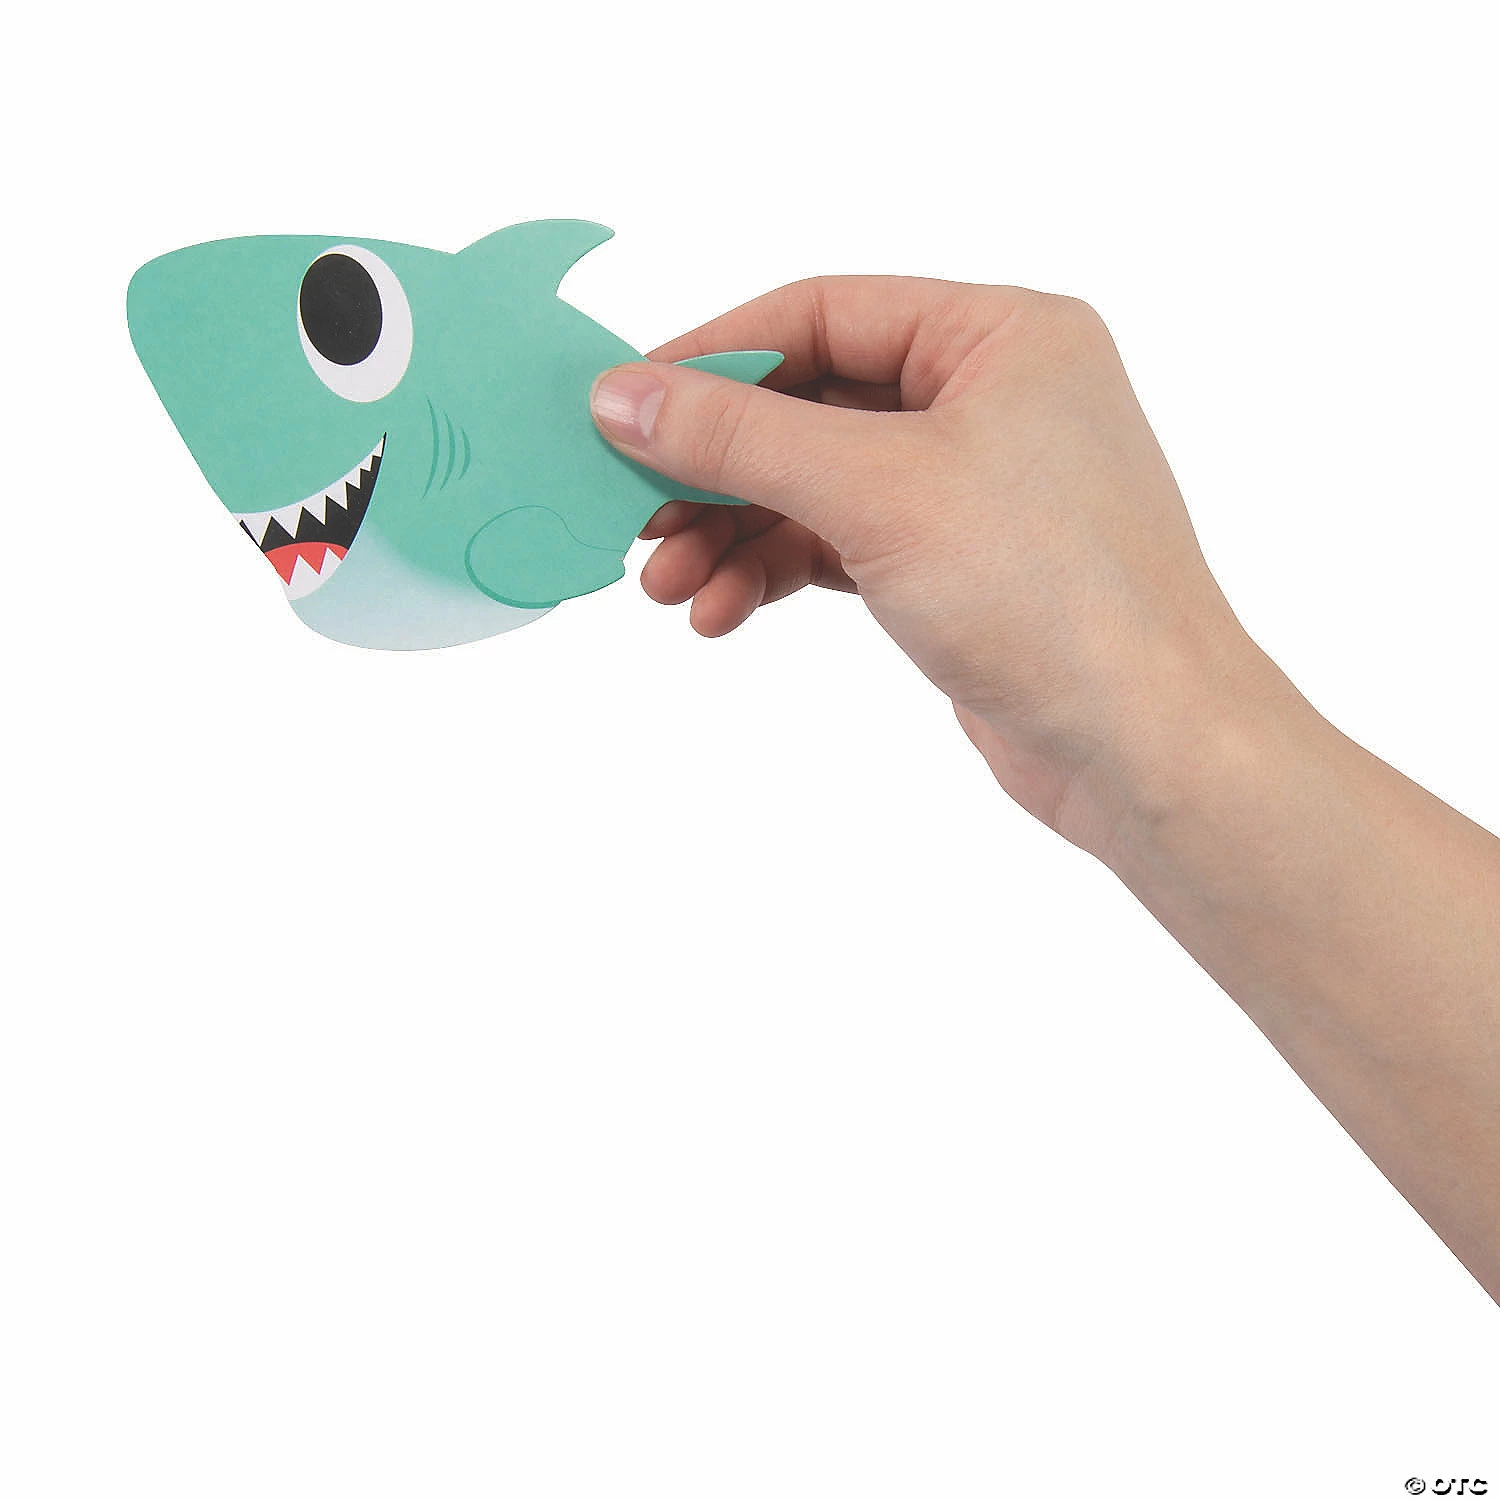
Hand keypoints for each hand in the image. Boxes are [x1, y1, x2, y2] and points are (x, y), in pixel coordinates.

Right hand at [589, 277, 1275, 852]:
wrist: (1146, 747)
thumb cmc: (1053, 596)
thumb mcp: (876, 492)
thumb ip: (740, 438)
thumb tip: (622, 395)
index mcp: (1003, 335)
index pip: (824, 314)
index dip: (715, 359)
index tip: (624, 406)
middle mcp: (993, 397)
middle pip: (811, 406)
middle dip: (717, 469)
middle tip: (634, 516)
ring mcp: (976, 486)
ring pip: (818, 485)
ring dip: (734, 532)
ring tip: (668, 588)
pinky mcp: (957, 566)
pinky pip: (840, 546)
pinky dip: (777, 573)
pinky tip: (722, 613)